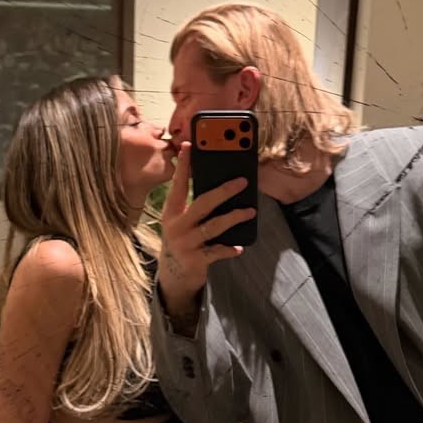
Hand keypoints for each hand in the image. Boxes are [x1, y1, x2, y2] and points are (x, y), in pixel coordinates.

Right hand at [159, 142, 255, 310]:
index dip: (182, 166)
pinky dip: (229, 249)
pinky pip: (216, 252)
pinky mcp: (195, 260)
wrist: (174, 275)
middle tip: (242, 181)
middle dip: (223, 191)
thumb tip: (221, 184)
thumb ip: (194, 205)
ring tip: (250, 211)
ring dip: (233, 217)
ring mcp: (185, 243)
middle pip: (202, 203)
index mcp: (171, 212)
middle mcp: (176, 226)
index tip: (188, 146)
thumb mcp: (182, 220)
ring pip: (213, 226)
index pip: (177, 184)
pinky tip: (239, 247)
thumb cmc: (184, 239)